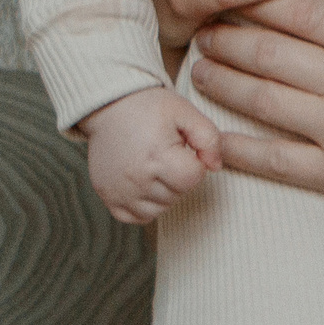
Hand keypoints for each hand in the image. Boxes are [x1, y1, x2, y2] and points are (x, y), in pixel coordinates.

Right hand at [78, 87, 223, 223]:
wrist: (108, 107)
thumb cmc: (148, 108)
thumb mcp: (185, 112)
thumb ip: (209, 139)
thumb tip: (215, 166)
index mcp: (157, 156)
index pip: (193, 178)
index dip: (194, 163)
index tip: (182, 148)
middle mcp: (137, 178)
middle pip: (178, 194)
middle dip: (179, 176)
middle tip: (166, 154)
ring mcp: (121, 191)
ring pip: (161, 209)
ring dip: (165, 192)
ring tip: (155, 167)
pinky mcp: (109, 198)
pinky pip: (137, 217)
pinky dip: (145, 205)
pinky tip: (144, 183)